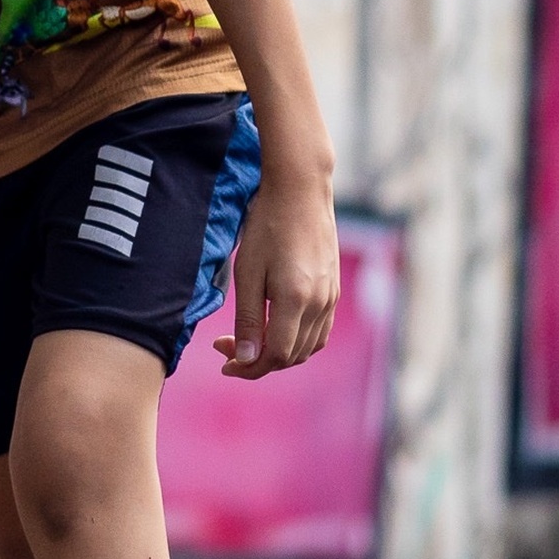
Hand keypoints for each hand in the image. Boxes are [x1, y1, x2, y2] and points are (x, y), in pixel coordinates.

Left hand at [216, 170, 339, 376]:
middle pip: (292, 357)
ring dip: (279, 354)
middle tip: (228, 347)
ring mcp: (330, 297)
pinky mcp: (334, 289)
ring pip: (308, 348)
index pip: (276, 356)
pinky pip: (319, 331)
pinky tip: (276, 328)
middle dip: (258, 361)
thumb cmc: (267, 226)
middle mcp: (320, 303)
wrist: (300, 192)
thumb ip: (249, 319)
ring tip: (249, 340)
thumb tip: (246, 359)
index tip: (224, 360)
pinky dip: (298, 341)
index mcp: (296, 300)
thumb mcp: (247, 272)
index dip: (249, 367)